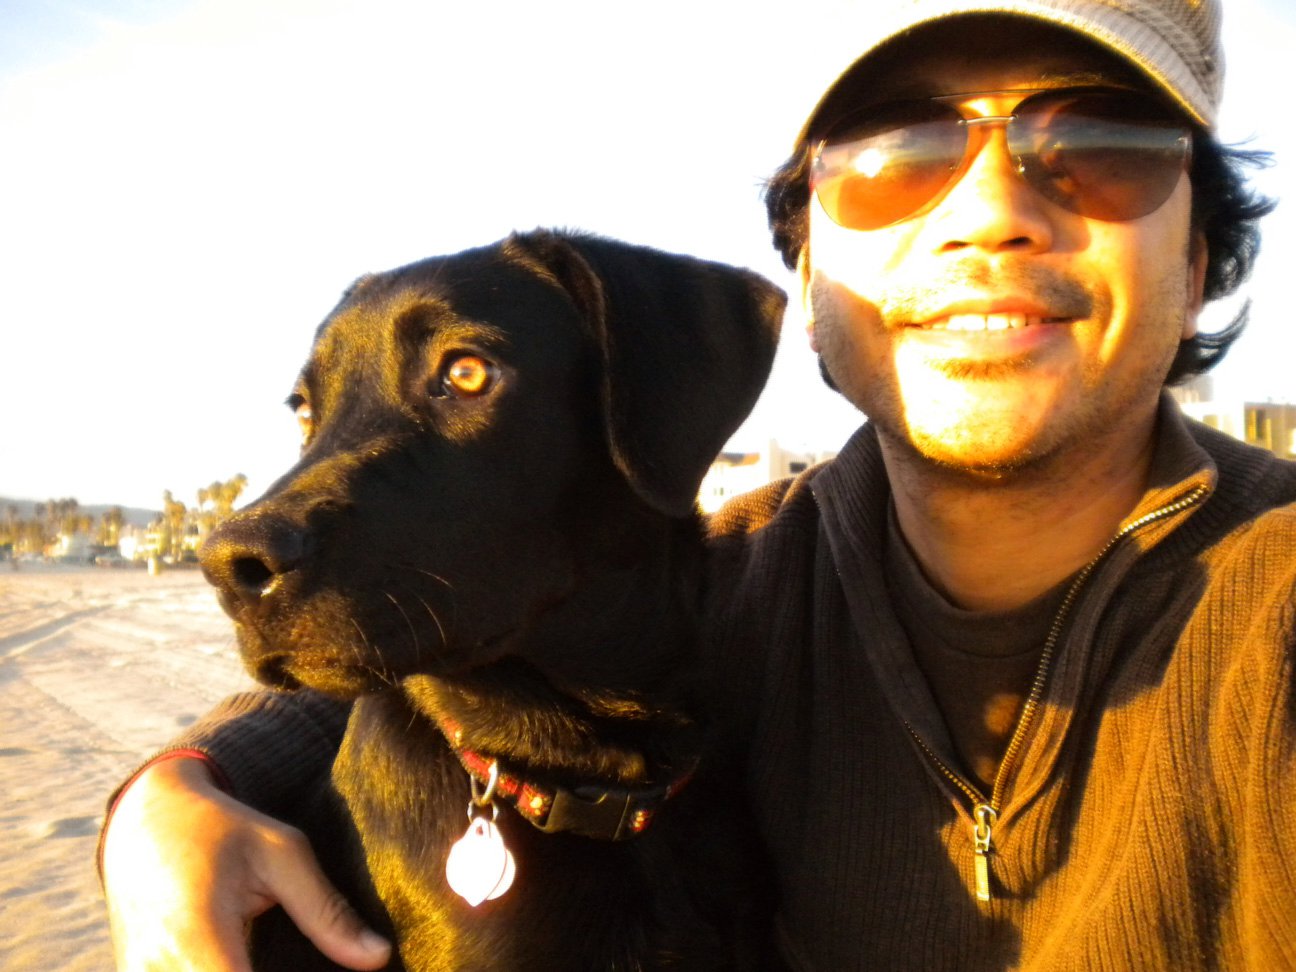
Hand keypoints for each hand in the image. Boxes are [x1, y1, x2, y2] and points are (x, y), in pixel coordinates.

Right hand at [102, 756, 391, 970]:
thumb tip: (379, 957)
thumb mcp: (282, 854)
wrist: (146, 819)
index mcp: (198, 938)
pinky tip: (253, 958)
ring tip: (282, 955)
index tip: (321, 971)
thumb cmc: (221, 828)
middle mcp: (159, 969)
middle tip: (304, 957)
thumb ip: (327, 912)